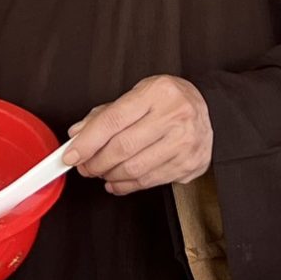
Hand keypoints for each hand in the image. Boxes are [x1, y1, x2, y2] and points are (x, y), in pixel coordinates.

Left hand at [66, 76, 212, 196]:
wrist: (209, 109)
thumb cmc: (169, 100)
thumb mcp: (138, 94)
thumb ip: (106, 114)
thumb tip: (78, 134)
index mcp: (157, 93)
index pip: (113, 121)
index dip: (87, 142)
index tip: (71, 154)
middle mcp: (175, 117)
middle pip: (122, 148)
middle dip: (95, 162)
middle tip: (84, 166)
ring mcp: (185, 143)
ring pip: (135, 169)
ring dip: (109, 175)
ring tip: (100, 172)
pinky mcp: (190, 164)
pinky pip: (149, 181)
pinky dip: (127, 185)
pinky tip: (117, 181)